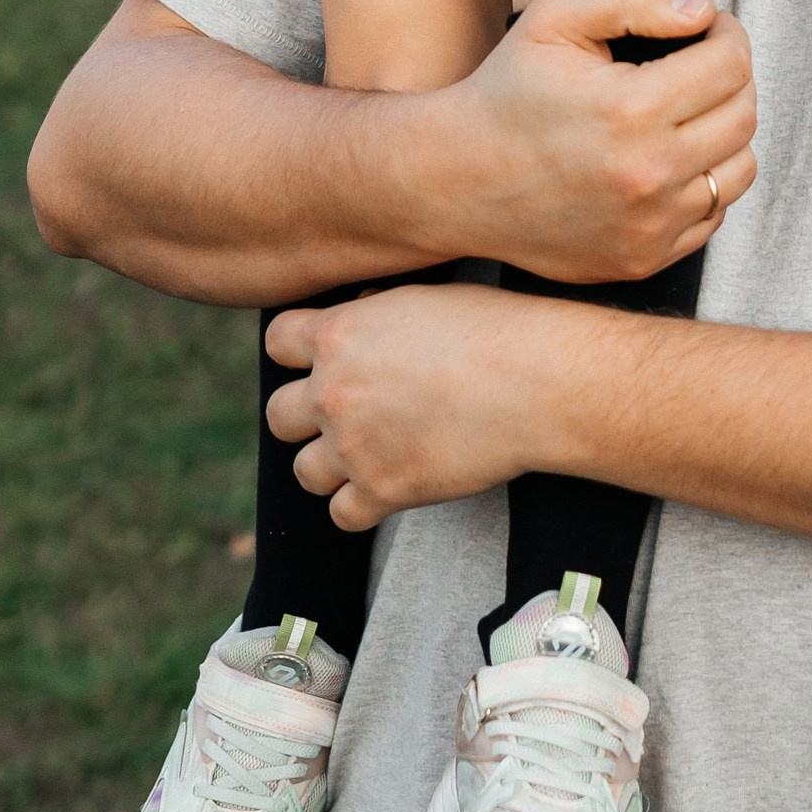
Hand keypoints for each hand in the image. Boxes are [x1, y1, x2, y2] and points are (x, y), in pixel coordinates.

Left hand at [266, 281, 580, 530]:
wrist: (535, 382)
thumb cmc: (492, 329)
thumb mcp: (422, 297)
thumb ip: (375, 314)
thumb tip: (362, 316)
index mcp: (339, 335)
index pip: (277, 342)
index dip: (298, 351)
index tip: (321, 359)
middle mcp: (334, 392)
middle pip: (279, 416)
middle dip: (306, 415)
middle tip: (343, 413)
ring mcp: (354, 447)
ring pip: (304, 472)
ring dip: (330, 464)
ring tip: (366, 453)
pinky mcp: (383, 492)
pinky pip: (342, 514)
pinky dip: (361, 505)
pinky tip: (388, 483)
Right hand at [439, 0, 755, 285]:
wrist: (458, 182)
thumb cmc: (507, 91)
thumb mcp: (553, 18)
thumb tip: (703, 12)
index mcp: (631, 109)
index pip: (731, 64)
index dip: (727, 33)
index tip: (708, 27)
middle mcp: (649, 174)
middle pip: (743, 115)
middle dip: (732, 78)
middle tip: (701, 63)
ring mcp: (650, 225)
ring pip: (739, 168)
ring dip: (725, 132)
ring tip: (688, 111)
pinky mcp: (645, 258)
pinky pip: (713, 214)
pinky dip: (704, 182)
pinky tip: (667, 157)